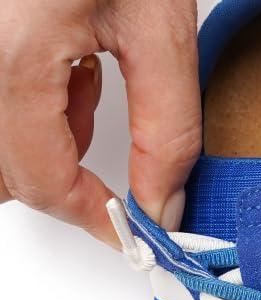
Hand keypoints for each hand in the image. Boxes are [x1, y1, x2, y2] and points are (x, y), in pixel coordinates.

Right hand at [0, 0, 200, 245]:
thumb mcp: (159, 28)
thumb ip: (165, 129)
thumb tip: (163, 206)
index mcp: (13, 58)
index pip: (44, 183)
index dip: (94, 217)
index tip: (130, 231)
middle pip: (7, 175)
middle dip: (62, 181)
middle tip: (109, 149)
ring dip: (45, 142)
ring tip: (89, 81)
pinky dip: (32, 107)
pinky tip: (70, 61)